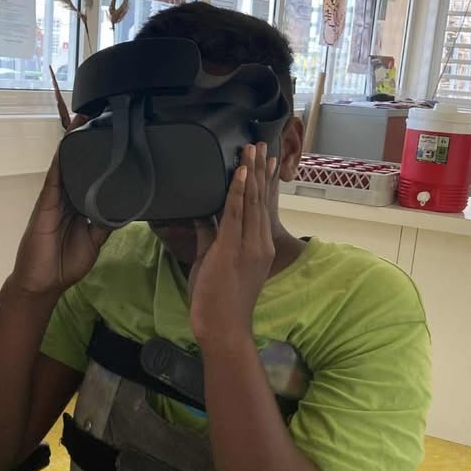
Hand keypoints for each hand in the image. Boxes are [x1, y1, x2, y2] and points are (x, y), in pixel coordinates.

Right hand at [11, 116, 109, 293]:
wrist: (43, 282)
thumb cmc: (65, 262)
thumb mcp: (95, 240)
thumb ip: (106, 222)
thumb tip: (126, 207)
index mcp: (79, 205)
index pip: (91, 176)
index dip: (100, 157)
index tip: (113, 137)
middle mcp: (66, 198)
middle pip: (78, 164)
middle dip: (87, 141)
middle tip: (102, 115)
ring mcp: (54, 199)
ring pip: (66, 164)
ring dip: (73, 142)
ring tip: (85, 117)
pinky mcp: (45, 203)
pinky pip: (54, 177)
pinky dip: (61, 159)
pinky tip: (67, 142)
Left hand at [188, 143, 277, 348]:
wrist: (223, 327)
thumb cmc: (217, 300)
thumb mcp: (212, 261)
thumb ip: (209, 236)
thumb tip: (202, 214)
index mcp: (259, 246)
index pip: (263, 207)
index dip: (265, 182)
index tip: (268, 160)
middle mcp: (260, 243)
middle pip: (261, 199)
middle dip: (260, 169)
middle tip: (261, 143)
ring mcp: (249, 246)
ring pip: (252, 202)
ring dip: (251, 172)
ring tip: (251, 148)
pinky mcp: (233, 249)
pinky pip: (236, 214)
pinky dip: (238, 191)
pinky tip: (240, 173)